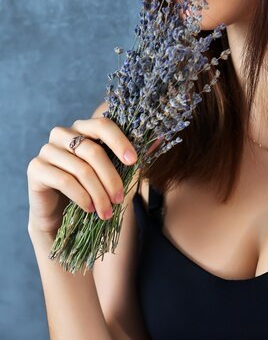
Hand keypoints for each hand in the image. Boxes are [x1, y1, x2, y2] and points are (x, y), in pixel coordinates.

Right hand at [27, 117, 161, 235]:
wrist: (62, 215)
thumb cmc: (93, 188)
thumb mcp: (117, 172)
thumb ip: (134, 155)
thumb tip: (160, 137)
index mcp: (83, 127)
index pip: (103, 124)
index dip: (120, 141)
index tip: (134, 161)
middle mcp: (63, 134)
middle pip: (93, 150)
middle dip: (111, 178)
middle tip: (121, 199)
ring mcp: (47, 149)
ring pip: (80, 168)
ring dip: (98, 193)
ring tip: (108, 211)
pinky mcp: (36, 168)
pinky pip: (63, 180)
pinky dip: (81, 196)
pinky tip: (90, 209)